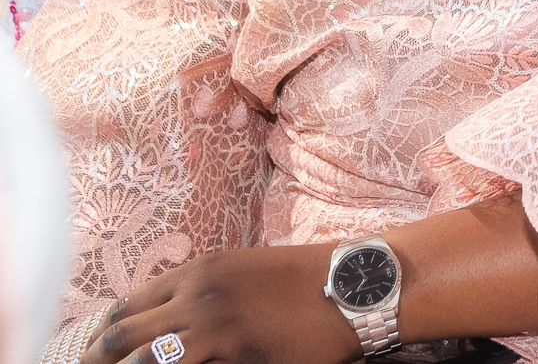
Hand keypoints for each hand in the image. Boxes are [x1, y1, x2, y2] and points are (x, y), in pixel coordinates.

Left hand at [86, 244, 359, 363]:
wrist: (353, 285)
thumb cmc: (302, 280)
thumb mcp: (241, 270)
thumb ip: (199, 290)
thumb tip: (163, 322)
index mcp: (196, 273)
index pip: (124, 309)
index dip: (103, 339)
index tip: (96, 358)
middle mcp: (195, 299)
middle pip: (120, 340)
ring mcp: (215, 332)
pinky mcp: (237, 359)